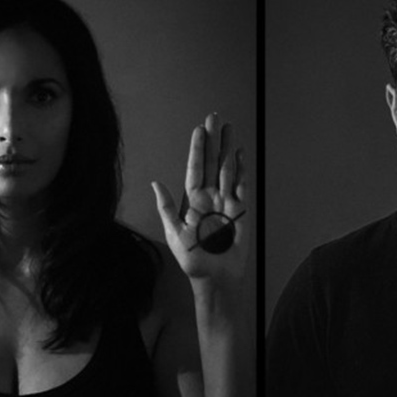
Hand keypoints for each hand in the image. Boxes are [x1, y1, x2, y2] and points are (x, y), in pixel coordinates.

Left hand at [152, 113, 248, 284]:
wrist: (216, 279)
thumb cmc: (194, 261)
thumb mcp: (175, 235)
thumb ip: (167, 208)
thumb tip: (155, 183)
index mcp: (192, 202)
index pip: (195, 169)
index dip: (197, 149)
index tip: (198, 130)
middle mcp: (210, 198)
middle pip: (212, 163)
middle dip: (213, 140)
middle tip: (214, 117)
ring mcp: (226, 202)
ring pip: (227, 169)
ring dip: (228, 148)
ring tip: (228, 128)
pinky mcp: (241, 210)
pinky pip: (241, 186)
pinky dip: (241, 169)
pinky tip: (239, 153)